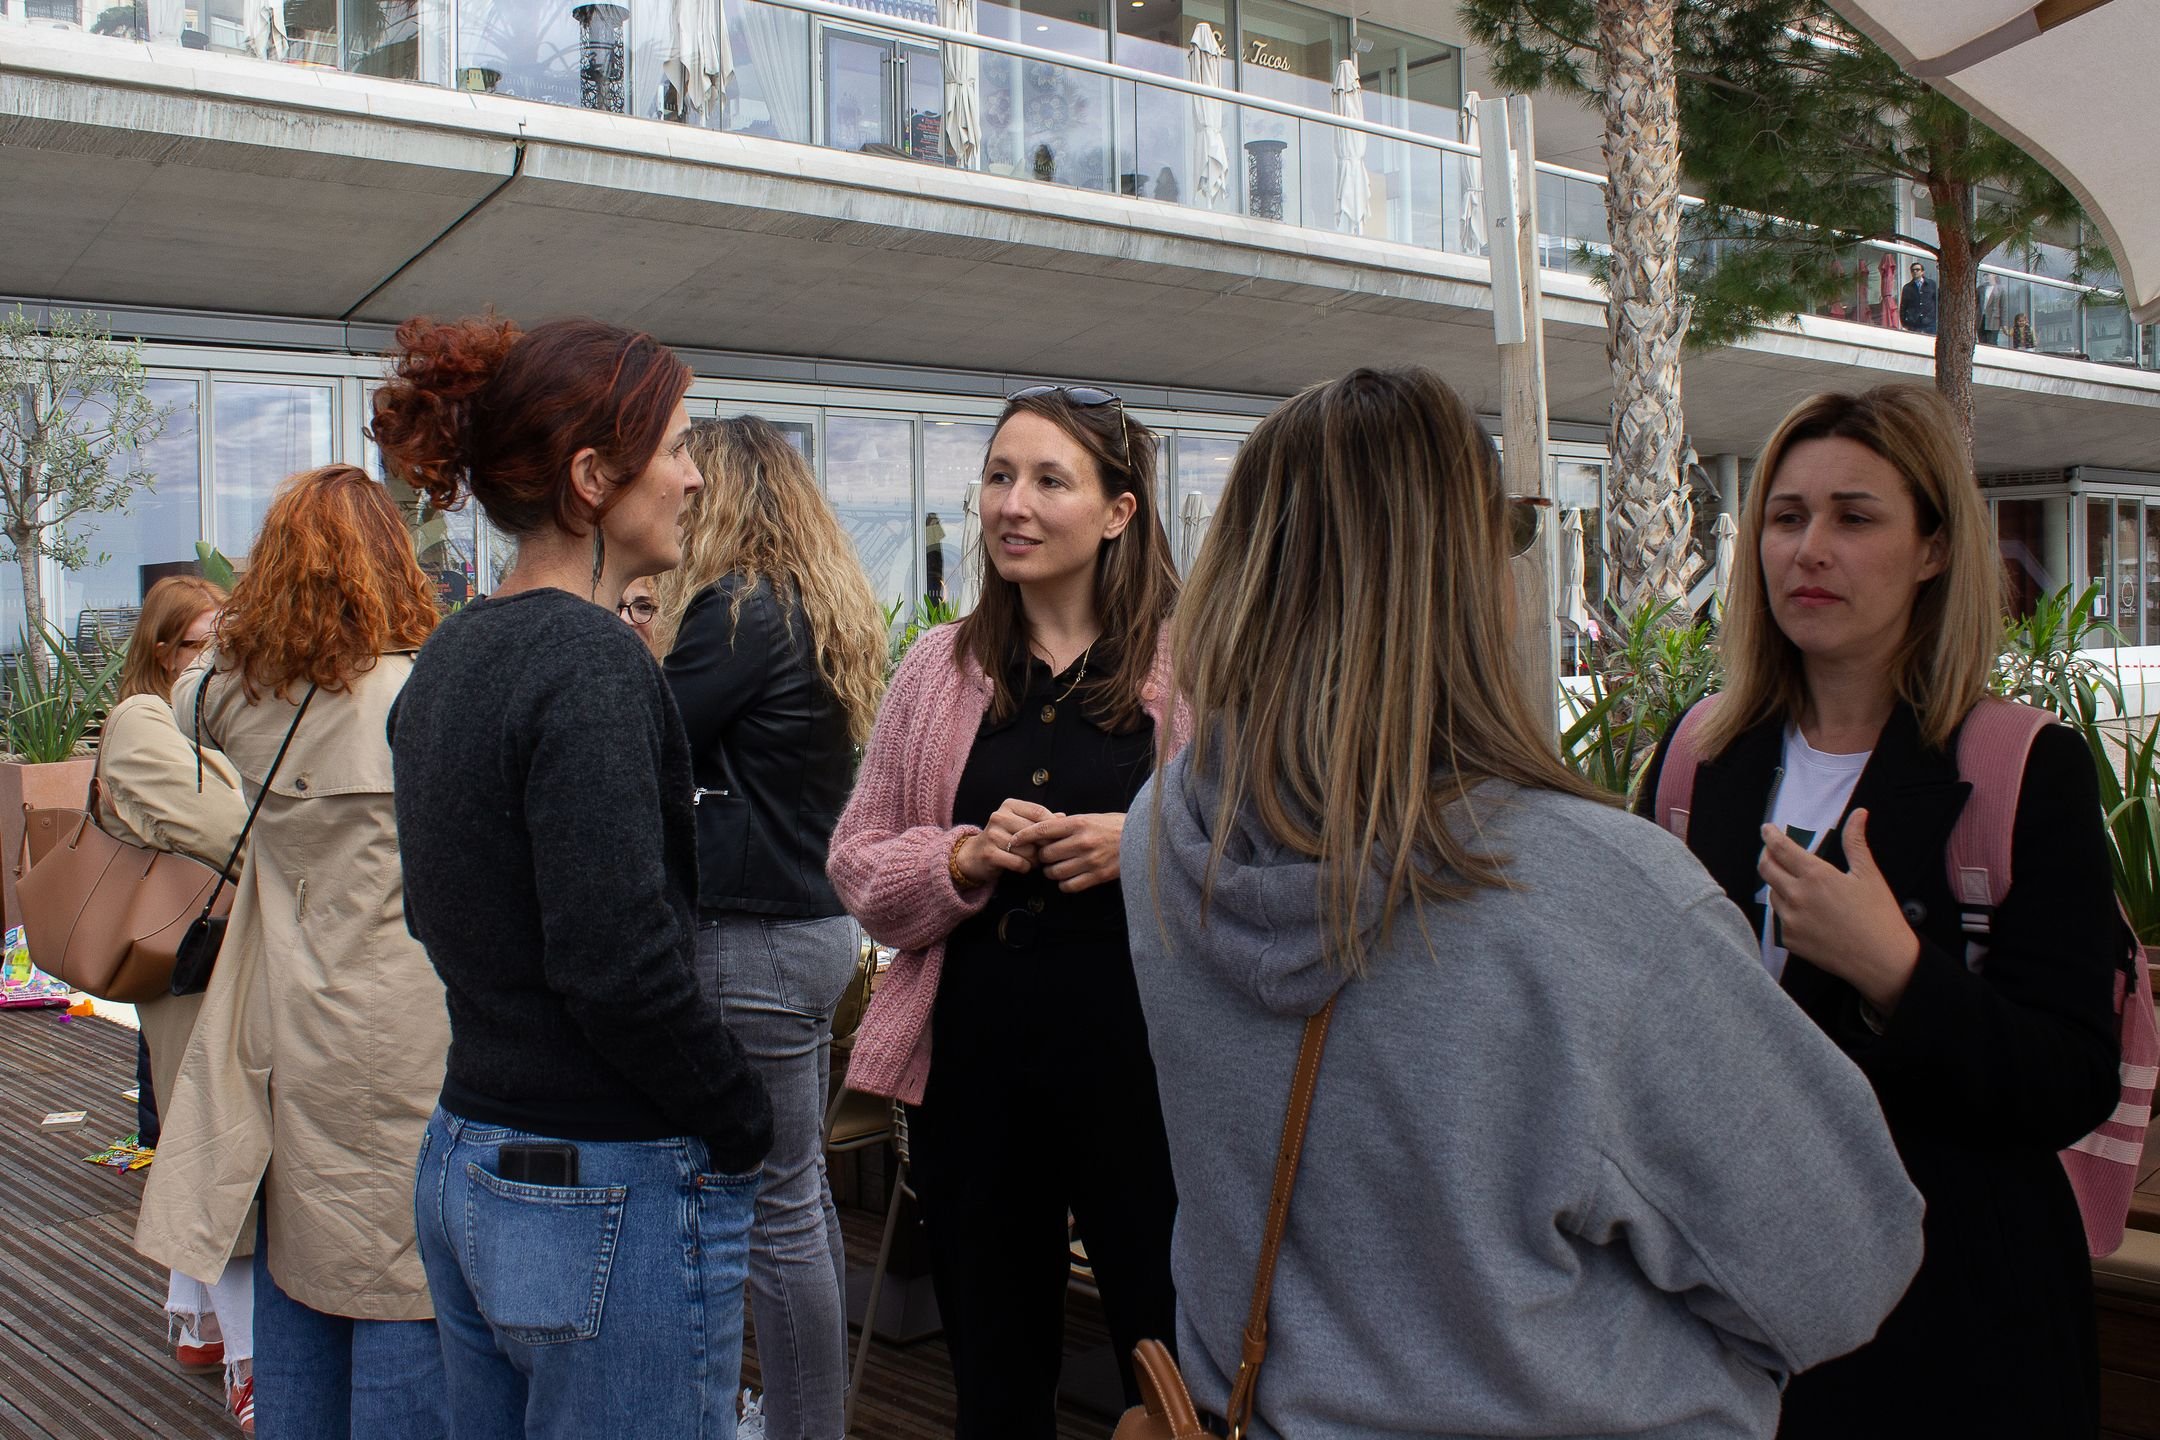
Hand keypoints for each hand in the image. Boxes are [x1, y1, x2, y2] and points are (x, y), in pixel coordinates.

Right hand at [954, 799, 1055, 885]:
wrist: (974, 855)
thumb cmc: (1004, 838)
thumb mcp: (1020, 824)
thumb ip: (1041, 820)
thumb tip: (1064, 817)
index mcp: (1009, 805)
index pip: (1039, 812)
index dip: (1052, 826)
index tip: (1058, 837)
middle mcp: (999, 816)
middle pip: (1035, 832)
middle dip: (1043, 846)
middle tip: (1043, 853)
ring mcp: (992, 834)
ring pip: (1029, 849)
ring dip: (1034, 859)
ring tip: (1031, 860)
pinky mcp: (990, 853)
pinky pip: (1019, 863)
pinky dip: (1025, 867)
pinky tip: (1022, 866)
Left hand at [1010, 811, 1125, 892]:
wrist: (1145, 840)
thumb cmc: (1116, 826)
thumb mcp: (1092, 818)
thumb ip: (1068, 824)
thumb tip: (1043, 829)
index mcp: (1079, 823)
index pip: (1043, 829)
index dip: (1025, 836)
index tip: (1015, 840)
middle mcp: (1082, 841)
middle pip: (1046, 854)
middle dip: (1043, 856)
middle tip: (1047, 856)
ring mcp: (1089, 860)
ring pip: (1055, 872)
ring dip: (1052, 871)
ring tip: (1058, 867)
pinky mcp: (1097, 876)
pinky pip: (1069, 885)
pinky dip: (1064, 884)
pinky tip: (1069, 877)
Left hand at [1758, 809, 1920, 1015]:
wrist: (1883, 961)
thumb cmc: (1879, 916)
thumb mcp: (1869, 875)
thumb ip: (1855, 842)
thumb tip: (1858, 813)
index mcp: (1816, 876)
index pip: (1780, 848)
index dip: (1770, 836)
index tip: (1767, 829)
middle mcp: (1797, 897)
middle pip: (1766, 868)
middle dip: (1766, 855)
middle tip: (1772, 850)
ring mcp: (1790, 921)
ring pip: (1772, 893)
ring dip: (1778, 883)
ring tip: (1795, 882)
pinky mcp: (1790, 941)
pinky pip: (1779, 919)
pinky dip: (1787, 910)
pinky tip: (1804, 910)